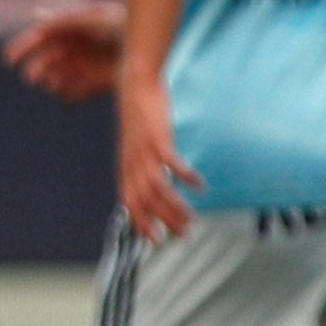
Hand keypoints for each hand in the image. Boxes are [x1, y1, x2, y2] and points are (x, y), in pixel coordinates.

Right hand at [4, 3, 123, 101]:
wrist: (148, 44)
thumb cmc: (119, 24)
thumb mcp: (92, 19)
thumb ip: (65, 21)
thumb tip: (35, 18)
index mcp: (66, 31)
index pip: (37, 40)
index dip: (21, 48)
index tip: (10, 59)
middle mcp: (69, 51)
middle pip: (43, 63)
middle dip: (36, 70)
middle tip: (34, 77)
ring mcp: (79, 69)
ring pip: (54, 80)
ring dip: (50, 83)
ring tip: (55, 83)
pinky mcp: (91, 86)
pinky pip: (71, 95)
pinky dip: (66, 95)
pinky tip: (67, 92)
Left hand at [118, 68, 201, 241]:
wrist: (136, 84)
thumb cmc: (139, 117)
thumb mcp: (134, 146)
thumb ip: (141, 168)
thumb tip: (155, 187)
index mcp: (126, 167)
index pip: (130, 203)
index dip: (141, 223)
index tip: (156, 241)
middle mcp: (133, 163)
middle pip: (146, 201)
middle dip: (165, 222)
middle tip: (185, 235)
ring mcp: (144, 150)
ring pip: (158, 187)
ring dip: (175, 206)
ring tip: (193, 218)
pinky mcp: (158, 136)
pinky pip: (171, 161)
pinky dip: (185, 175)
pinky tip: (199, 183)